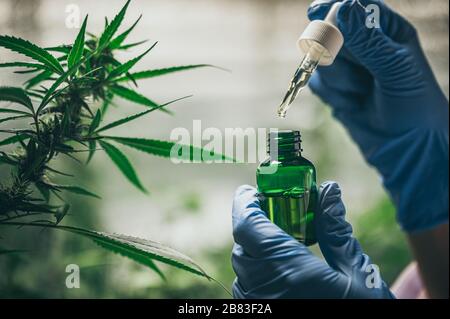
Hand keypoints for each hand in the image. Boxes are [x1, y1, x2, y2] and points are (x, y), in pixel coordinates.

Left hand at [231, 182, 394, 298]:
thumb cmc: (362, 313)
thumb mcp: (356, 275)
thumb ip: (336, 232)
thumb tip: (330, 192)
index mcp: (288, 271)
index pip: (247, 226)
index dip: (245, 203)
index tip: (251, 191)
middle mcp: (265, 289)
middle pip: (243, 244)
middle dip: (254, 224)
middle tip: (275, 212)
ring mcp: (260, 305)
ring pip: (242, 267)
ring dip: (255, 248)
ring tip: (281, 240)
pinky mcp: (260, 314)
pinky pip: (247, 288)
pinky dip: (257, 271)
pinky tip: (281, 270)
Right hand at [307, 0, 448, 232]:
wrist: (405, 146)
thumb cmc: (413, 105)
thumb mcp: (394, 69)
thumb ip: (368, 40)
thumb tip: (342, 7)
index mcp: (387, 33)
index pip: (356, 9)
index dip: (335, 8)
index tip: (316, 11)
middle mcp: (366, 47)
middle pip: (332, 33)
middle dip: (337, 53)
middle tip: (355, 72)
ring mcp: (349, 69)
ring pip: (323, 60)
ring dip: (339, 80)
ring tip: (362, 93)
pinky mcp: (336, 89)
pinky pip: (319, 82)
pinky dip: (332, 94)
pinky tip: (352, 104)